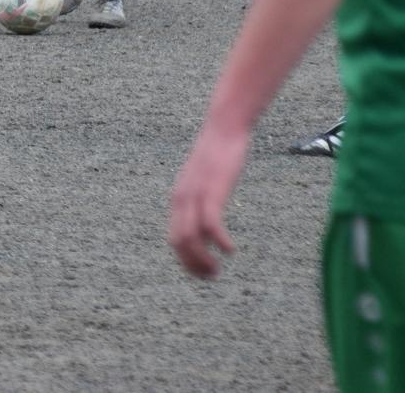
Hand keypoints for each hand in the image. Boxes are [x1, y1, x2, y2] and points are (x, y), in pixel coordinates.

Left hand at [168, 123, 249, 278]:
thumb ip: (203, 198)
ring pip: (190, 237)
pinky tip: (230, 250)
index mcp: (179, 199)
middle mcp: (182, 199)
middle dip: (193, 265)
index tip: (203, 273)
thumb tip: (208, 217)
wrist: (224, 128)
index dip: (186, 261)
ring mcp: (195, 195)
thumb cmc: (218, 154)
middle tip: (212, 276)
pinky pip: (210, 224)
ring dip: (203, 259)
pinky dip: (219, 241)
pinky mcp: (212, 191)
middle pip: (179, 243)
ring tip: (217, 270)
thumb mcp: (206, 180)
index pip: (174, 239)